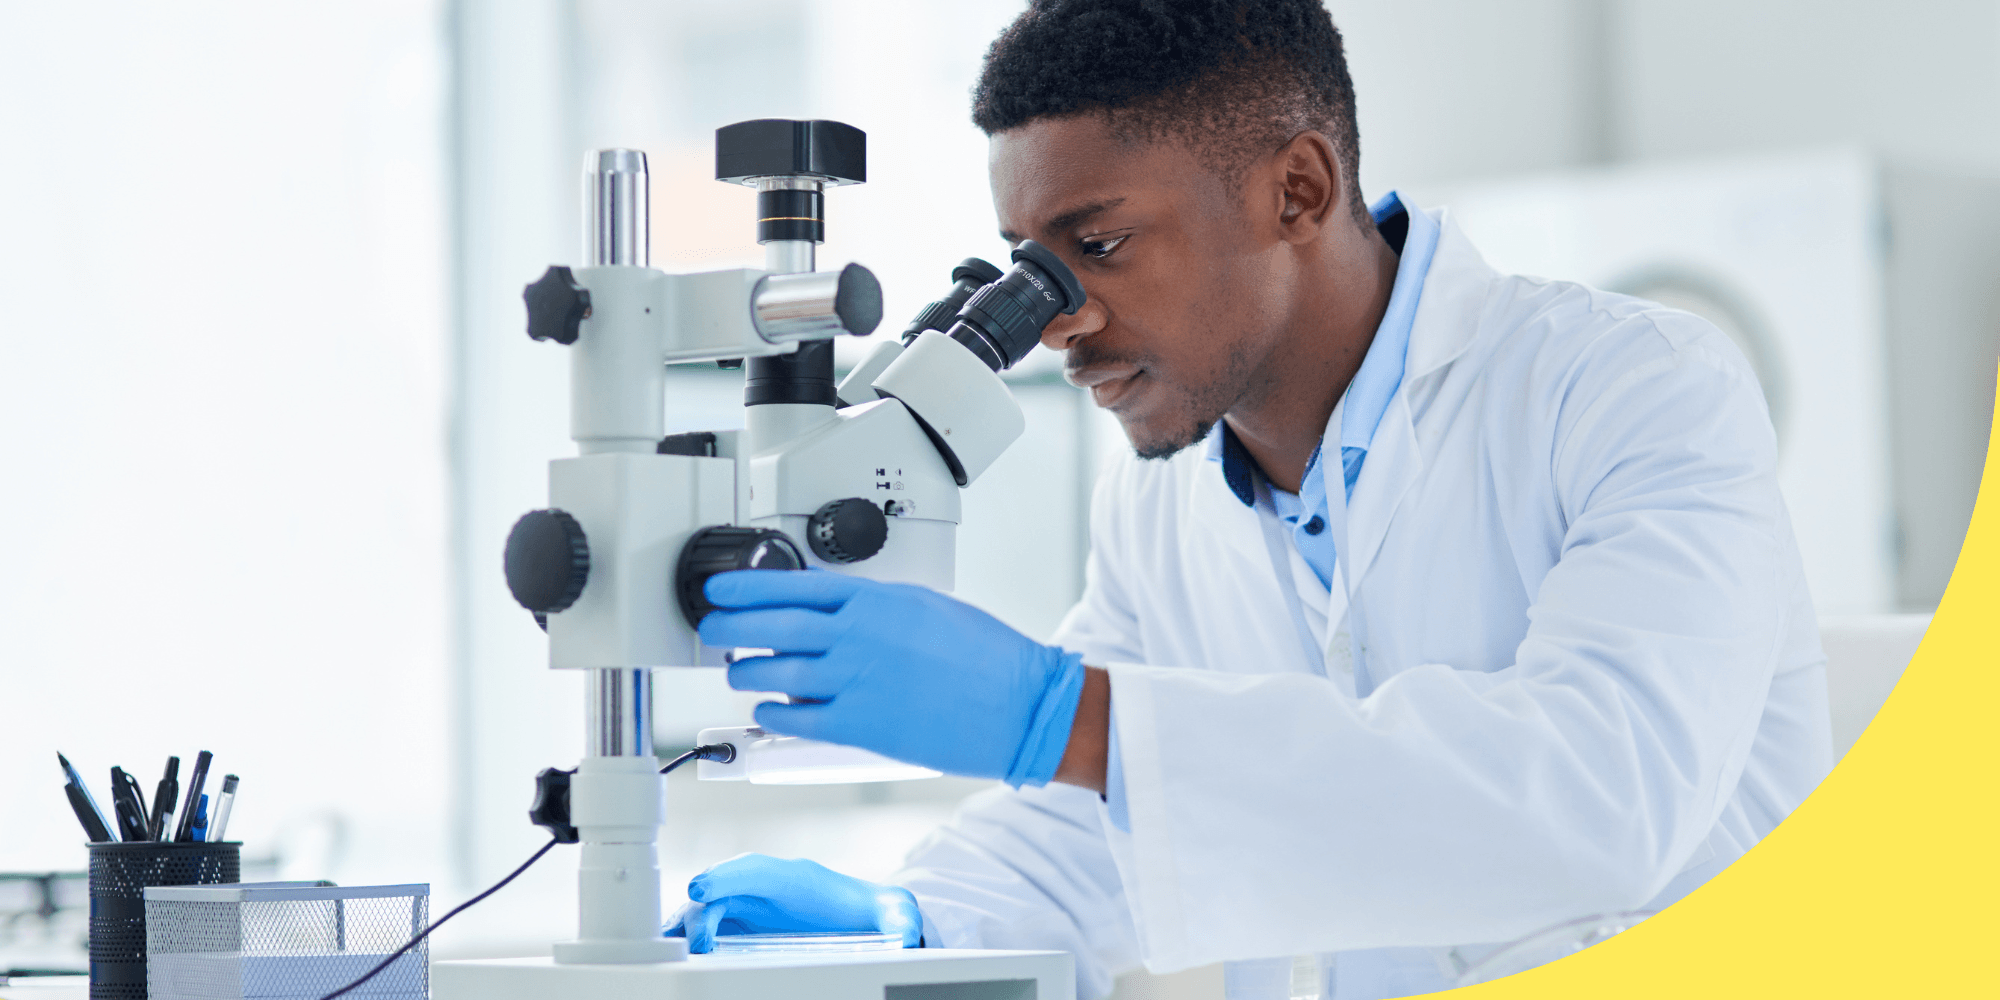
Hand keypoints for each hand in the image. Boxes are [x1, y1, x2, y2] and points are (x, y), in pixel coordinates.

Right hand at [663, 853, 921, 952]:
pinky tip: (675, 953)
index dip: (726, 878)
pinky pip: (707, 926)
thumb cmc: (866, 911)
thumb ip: (899, 918)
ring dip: (688, 926)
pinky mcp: (738, 924)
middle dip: (701, 912)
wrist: (862, 915)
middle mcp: (764, 887)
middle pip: (721, 891)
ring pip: (707, 909)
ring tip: (675, 950)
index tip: (702, 891)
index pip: (755, 870)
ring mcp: (747, 904)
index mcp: (795, 878)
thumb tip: (906, 931)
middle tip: (695, 945)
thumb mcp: (891, 913)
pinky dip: (690, 936)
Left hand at [698, 570, 1085, 786]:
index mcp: (875, 602)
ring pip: (775, 671)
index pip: (792, 587)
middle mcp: (858, 637)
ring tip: (738, 670)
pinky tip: (765, 708)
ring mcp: (855, 681)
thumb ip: (877, 607)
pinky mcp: (859, 726)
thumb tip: (836, 611)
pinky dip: (772, 711)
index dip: (746, 588)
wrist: (1020, 703)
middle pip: (771, 626)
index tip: (721, 588)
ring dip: (747, 670)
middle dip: (731, 626)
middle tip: (712, 627)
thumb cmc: (986, 656)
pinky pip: (796, 718)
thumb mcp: (927, 607)